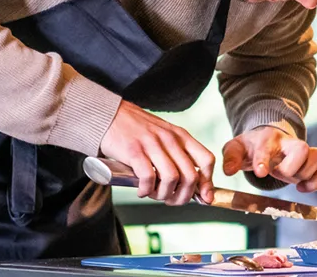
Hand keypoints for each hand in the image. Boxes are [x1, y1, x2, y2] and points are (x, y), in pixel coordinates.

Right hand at [100, 100, 214, 204]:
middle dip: (183, 196)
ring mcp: (152, 144)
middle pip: (190, 176)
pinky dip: (146, 190)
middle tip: (170, 200)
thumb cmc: (136, 130)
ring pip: (171, 179)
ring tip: (153, 194)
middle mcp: (170, 139)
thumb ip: (177, 154)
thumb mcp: (164, 136)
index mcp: (181, 136)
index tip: (203, 197)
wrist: (109, 115)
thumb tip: (192, 184)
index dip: (207, 182)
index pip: (206, 160)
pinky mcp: (134, 151)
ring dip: (164, 194)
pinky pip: (148, 177)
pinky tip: (141, 191)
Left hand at [221, 126, 316, 192]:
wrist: (266, 138)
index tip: (261, 173)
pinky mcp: (309, 163)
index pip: (267, 148)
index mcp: (266, 139)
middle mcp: (288, 143)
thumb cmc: (251, 146)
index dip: (264, 160)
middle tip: (278, 173)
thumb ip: (230, 158)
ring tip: (291, 179)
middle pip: (302, 148)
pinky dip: (316, 182)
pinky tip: (302, 187)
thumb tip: (228, 171)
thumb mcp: (235, 149)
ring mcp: (302, 152)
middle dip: (291, 168)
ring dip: (304, 174)